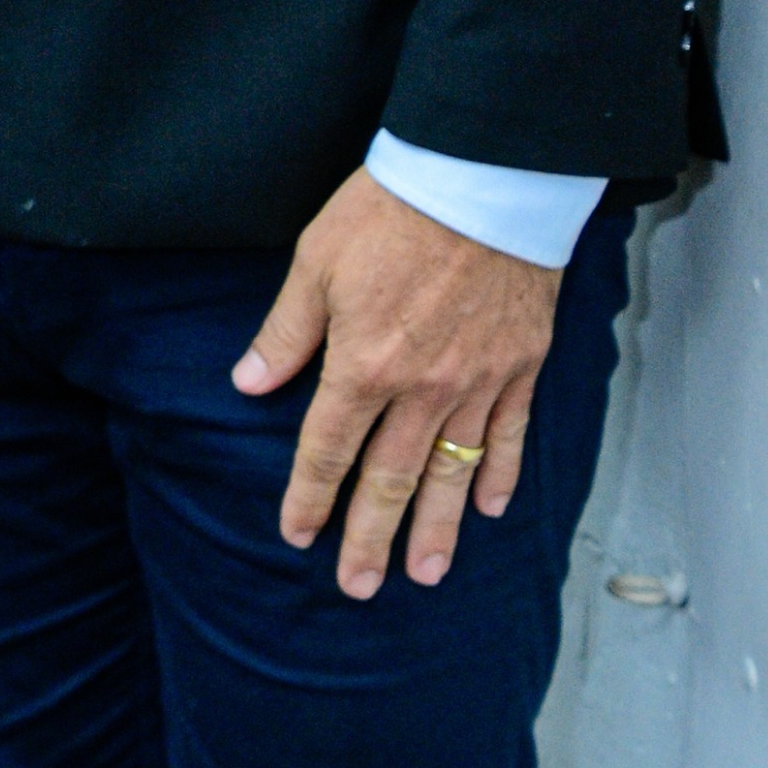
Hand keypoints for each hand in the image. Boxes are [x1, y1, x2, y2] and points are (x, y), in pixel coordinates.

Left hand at [232, 168, 560, 597]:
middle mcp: (421, 389)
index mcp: (363, 366)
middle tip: (359, 587)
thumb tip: (248, 384)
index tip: (299, 535)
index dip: (310, 496)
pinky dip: (499, 474)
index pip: (328, 450)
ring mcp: (476, 382)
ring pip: (452, 472)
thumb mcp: (315, 261)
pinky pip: (508, 434)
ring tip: (426, 574)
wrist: (483, 179)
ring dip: (437, 528)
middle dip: (370, 537)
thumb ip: (286, 331)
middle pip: (390, 479)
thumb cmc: (389, 211)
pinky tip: (489, 508)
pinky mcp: (519, 366)